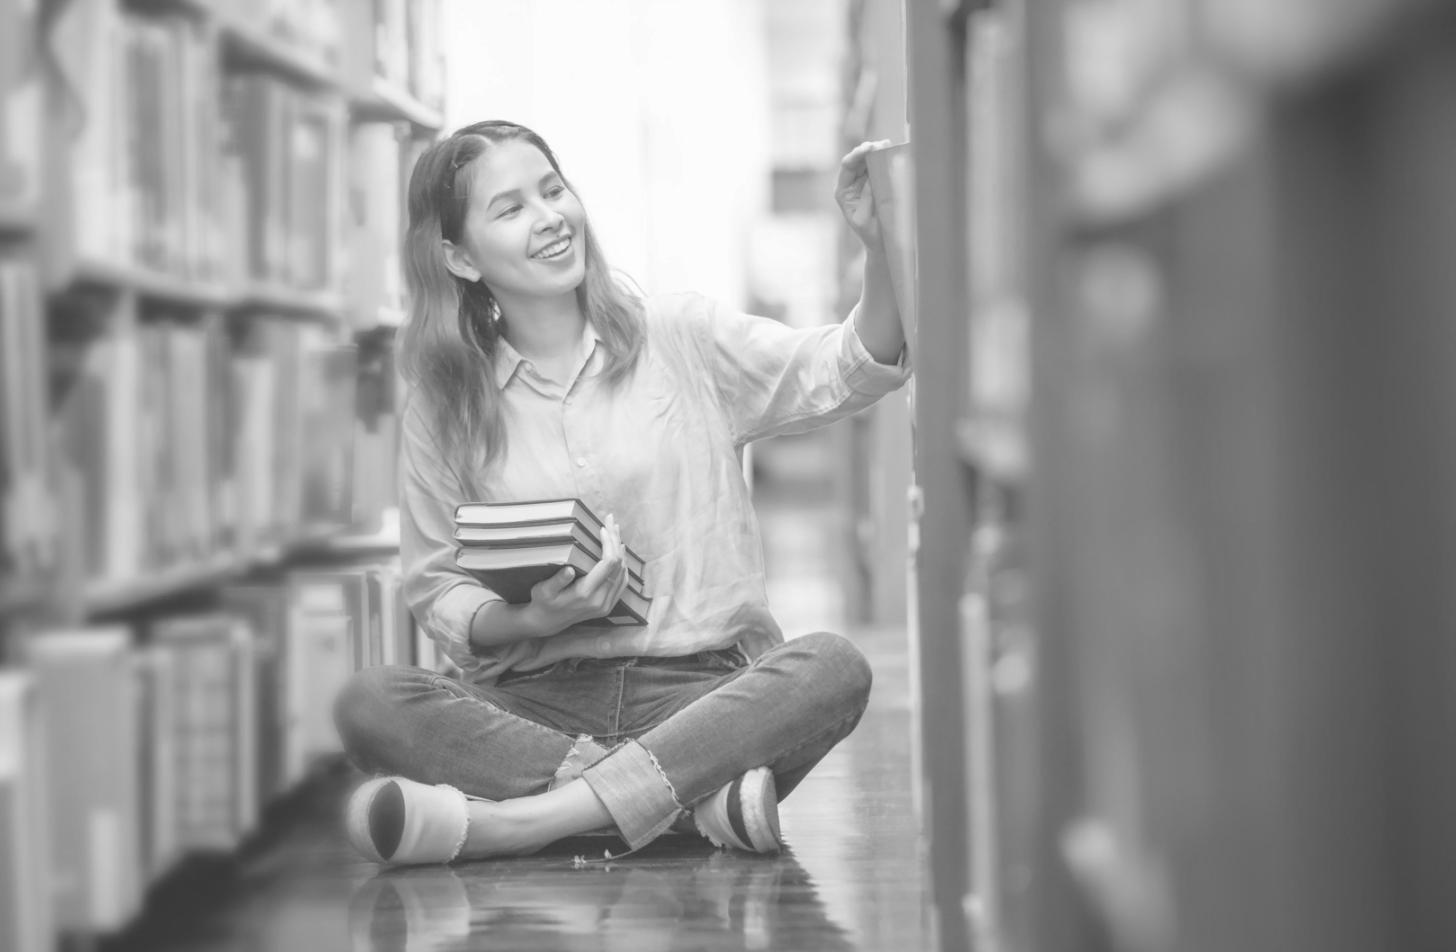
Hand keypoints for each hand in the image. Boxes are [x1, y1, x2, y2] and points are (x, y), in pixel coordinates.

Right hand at [526, 514, 631, 633]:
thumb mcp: (543, 590)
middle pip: (618, 566)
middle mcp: (600, 600)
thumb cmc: (543, 602)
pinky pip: (622, 582)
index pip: (607, 564)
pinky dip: (622, 565)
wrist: (548, 623)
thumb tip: (570, 570)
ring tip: (615, 532)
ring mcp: (606, 604)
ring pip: (623, 573)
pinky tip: (619, 551)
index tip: (602, 528)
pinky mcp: (608, 605)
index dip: (608, 544)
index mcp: (585, 594)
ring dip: (620, 551)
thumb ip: (557, 581)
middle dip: (615, 541)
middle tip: (610, 522)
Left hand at [834, 139, 893, 248]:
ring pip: (867, 161)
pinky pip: (878, 167)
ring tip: (887, 145)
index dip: (856, 155)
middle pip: (857, 160)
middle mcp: (851, 183)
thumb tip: (871, 179)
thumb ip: (866, 199)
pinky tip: (892, 152)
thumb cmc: (870, 234)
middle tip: (881, 144)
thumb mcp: (864, 219)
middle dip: (868, 150)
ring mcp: (863, 182)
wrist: (880, 243)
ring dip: (877, 152)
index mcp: (843, 191)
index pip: (847, 167)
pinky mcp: (875, 183)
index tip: (869, 148)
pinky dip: (884, 159)